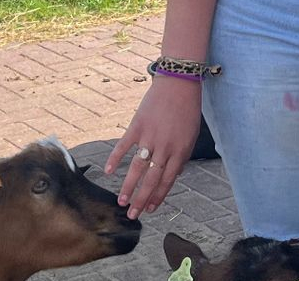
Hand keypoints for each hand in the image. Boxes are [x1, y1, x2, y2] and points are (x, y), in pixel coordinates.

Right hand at [103, 76, 202, 218]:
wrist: (179, 84)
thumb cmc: (187, 110)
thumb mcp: (191, 136)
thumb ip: (182, 157)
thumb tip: (173, 176)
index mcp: (180, 151)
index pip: (167, 180)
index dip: (158, 196)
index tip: (150, 209)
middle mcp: (165, 147)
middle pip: (151, 179)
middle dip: (141, 199)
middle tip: (133, 215)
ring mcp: (150, 137)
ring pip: (137, 168)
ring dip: (128, 186)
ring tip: (122, 201)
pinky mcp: (137, 126)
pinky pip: (124, 145)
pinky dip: (114, 158)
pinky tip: (108, 171)